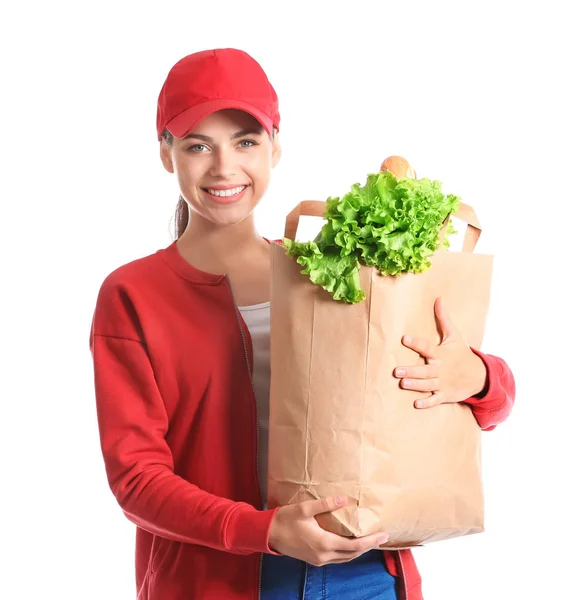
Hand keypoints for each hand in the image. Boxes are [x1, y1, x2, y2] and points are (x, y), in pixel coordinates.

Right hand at [268, 496, 389, 565]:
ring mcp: (319, 559)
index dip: (370, 541)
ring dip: (359, 550)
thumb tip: (345, 499)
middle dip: (368, 546)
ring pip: (345, 558)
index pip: (354, 546)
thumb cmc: (285, 519)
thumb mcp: (305, 508)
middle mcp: (324, 555)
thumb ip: (326, 504)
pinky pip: (337, 558)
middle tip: (381, 537)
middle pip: (353, 554)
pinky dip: (348, 551)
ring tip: (370, 540)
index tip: (383, 535)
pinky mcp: (314, 559)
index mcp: (324, 543)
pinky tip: (351, 544)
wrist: (268, 534)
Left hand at [393, 297, 486, 408]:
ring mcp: (443, 383)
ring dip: (415, 385)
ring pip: (427, 385)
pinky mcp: (446, 395)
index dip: (416, 343)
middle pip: (424, 370)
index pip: (426, 347)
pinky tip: (417, 404)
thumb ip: (444, 319)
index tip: (404, 338)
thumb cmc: (462, 353)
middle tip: (396, 371)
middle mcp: (441, 369)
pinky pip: (436, 400)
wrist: (480, 375)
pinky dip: (427, 403)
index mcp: (441, 354)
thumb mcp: (455, 336)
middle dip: (411, 371)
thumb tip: (438, 299)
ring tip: (402, 384)